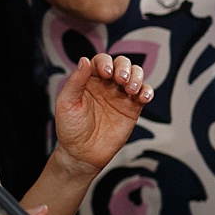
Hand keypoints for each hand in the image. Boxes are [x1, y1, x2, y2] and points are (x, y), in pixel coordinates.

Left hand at [53, 53, 153, 174]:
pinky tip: (143, 97)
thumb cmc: (70, 129)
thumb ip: (76, 81)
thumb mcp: (66, 103)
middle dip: (124, 67)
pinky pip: (144, 94)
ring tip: (131, 90)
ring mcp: (121, 95)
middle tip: (121, 80)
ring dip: (137, 77)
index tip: (106, 73)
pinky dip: (147, 91)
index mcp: (89, 80)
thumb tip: (84, 60)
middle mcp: (106, 84)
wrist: (83, 154)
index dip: (105, 62)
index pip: (101, 61)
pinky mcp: (133, 108)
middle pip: (122, 63)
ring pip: (136, 75)